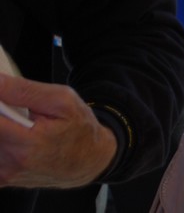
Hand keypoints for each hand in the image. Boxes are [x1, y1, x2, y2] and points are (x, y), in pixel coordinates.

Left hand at [0, 74, 116, 187]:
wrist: (88, 161)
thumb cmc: (80, 130)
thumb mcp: (63, 101)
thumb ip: (26, 91)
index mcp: (29, 142)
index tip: (2, 98)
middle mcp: (13, 162)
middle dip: (1, 115)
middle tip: (16, 111)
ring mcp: (5, 174)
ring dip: (1, 129)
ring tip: (19, 124)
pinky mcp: (2, 180)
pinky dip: (2, 141)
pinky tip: (14, 137)